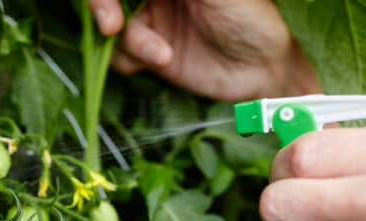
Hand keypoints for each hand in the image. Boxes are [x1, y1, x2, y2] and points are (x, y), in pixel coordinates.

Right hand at [88, 0, 320, 99]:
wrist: (263, 68)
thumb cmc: (250, 16)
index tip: (111, 3)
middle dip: (102, 7)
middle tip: (110, 26)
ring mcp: (151, 22)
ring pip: (112, 27)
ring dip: (130, 40)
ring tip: (159, 53)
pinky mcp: (150, 53)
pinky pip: (121, 55)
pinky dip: (134, 58)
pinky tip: (162, 59)